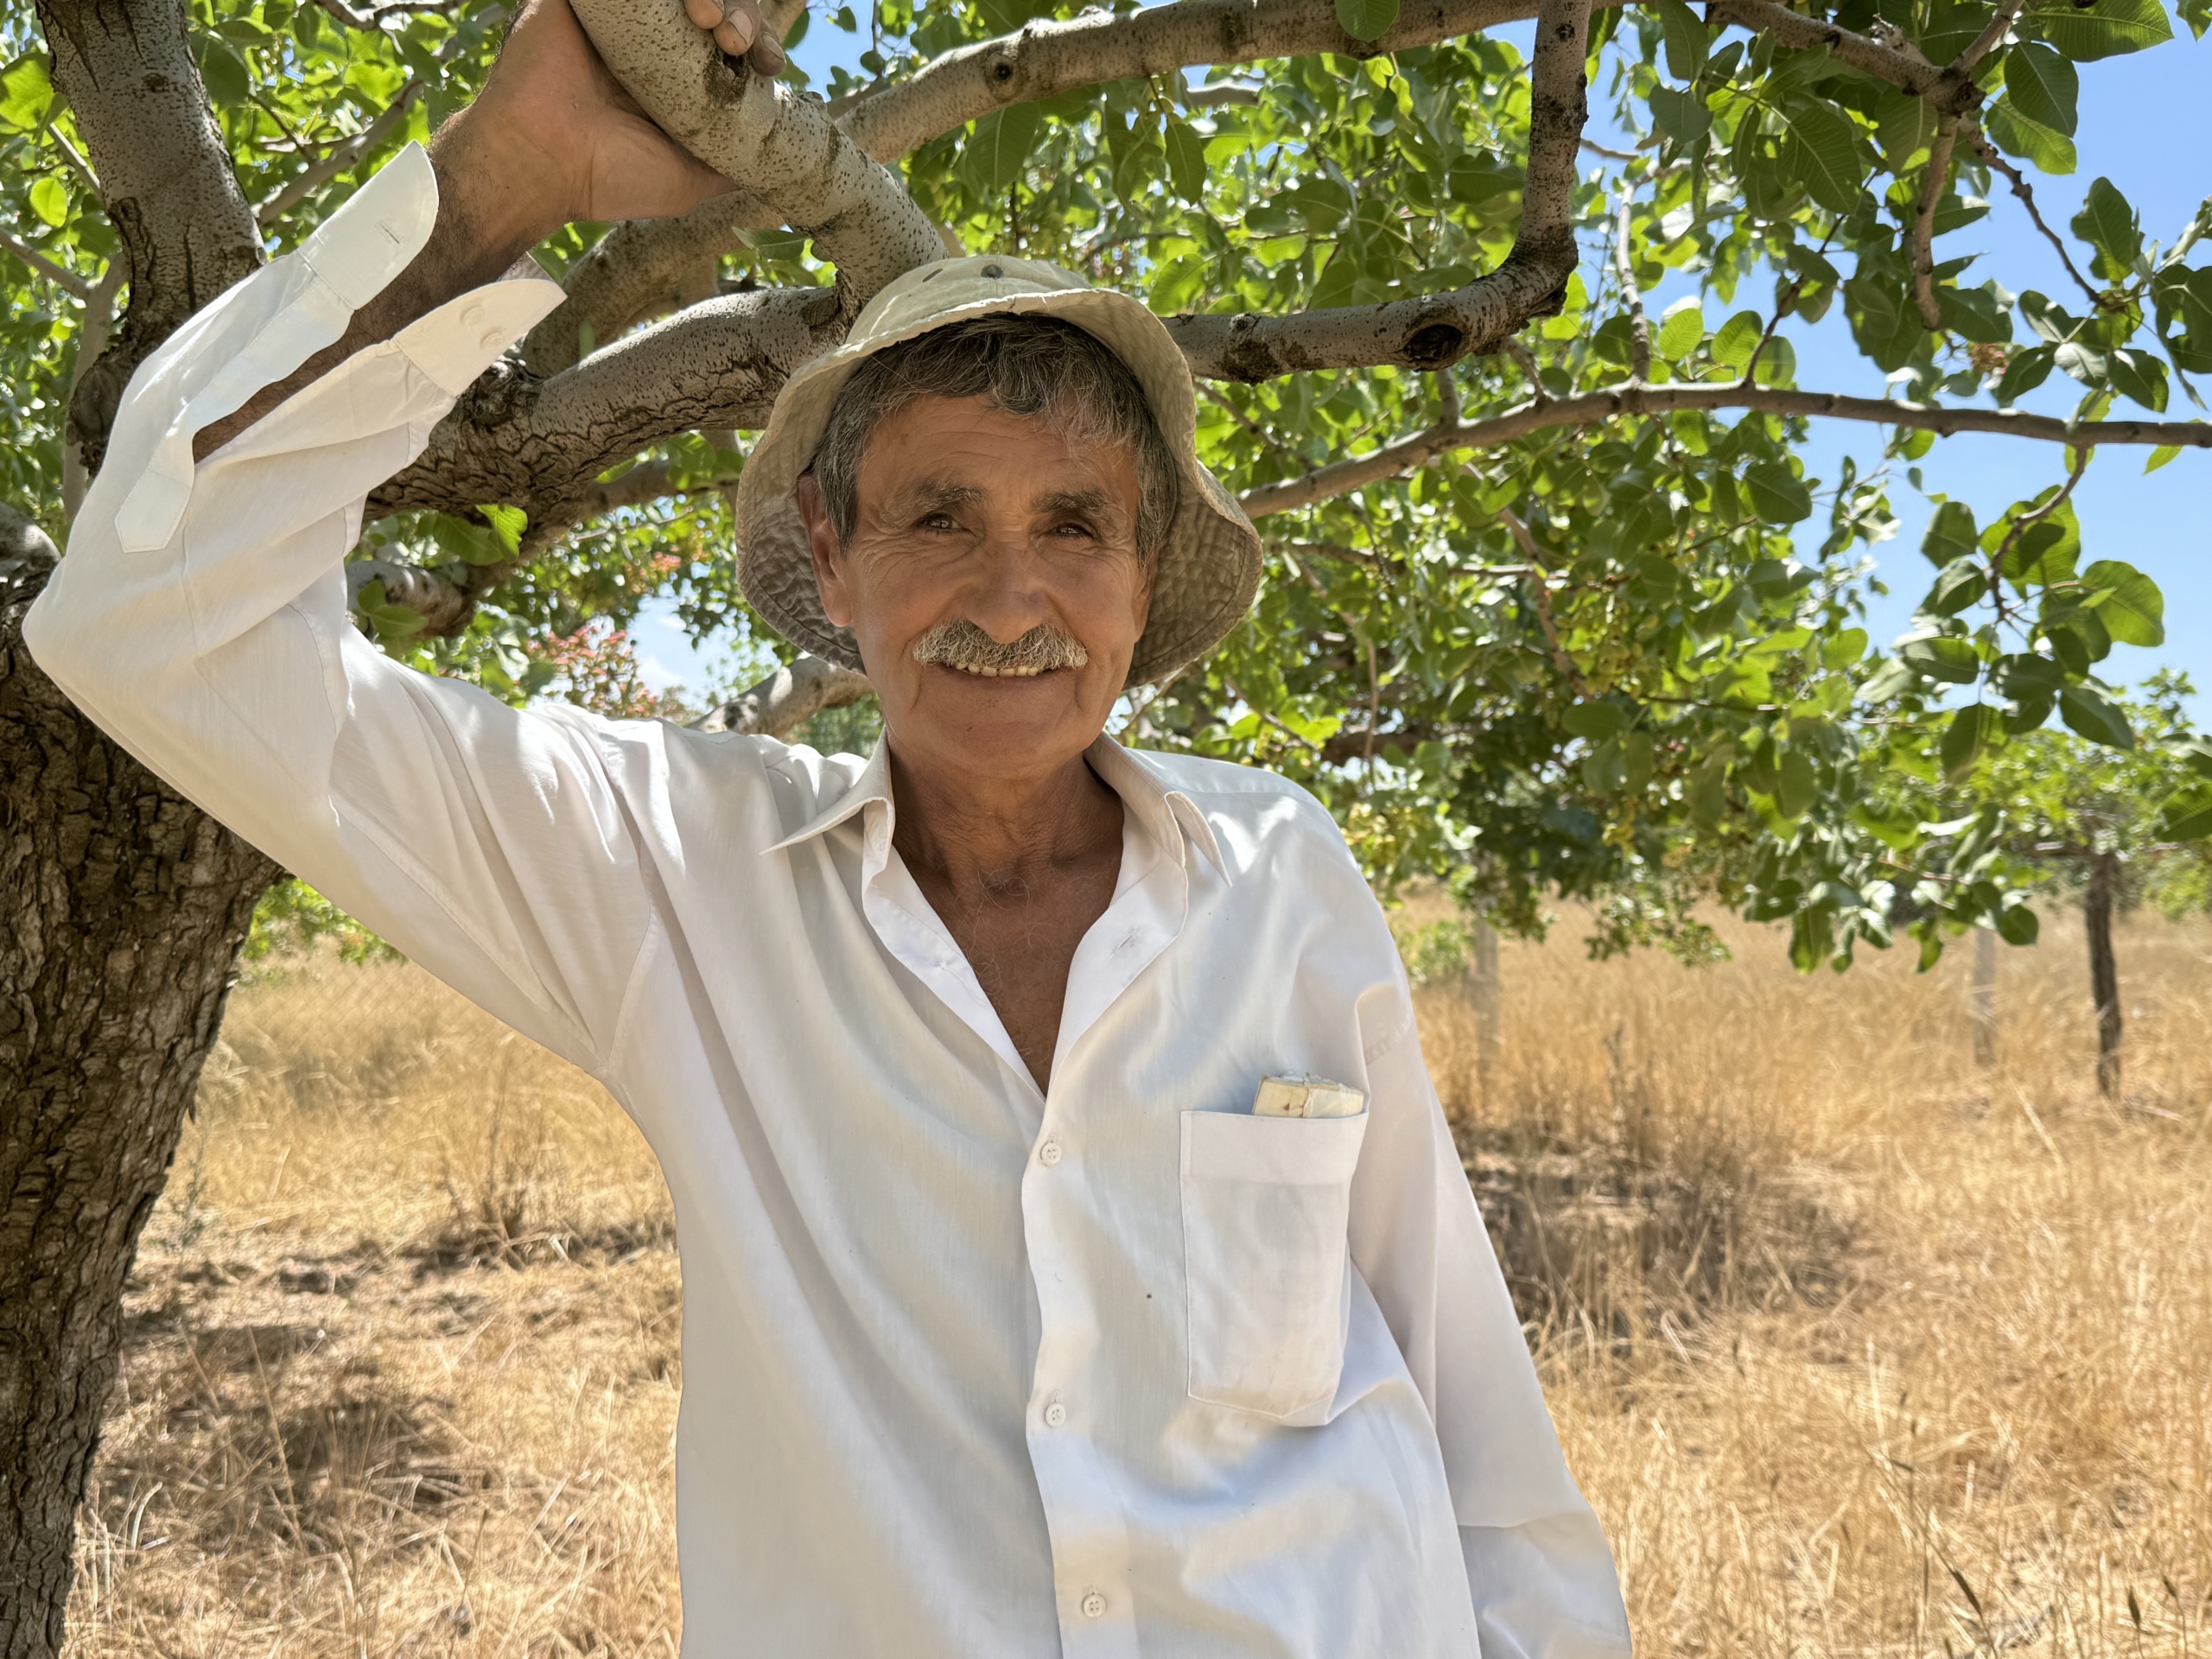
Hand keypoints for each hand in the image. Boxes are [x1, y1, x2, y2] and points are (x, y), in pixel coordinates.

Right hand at [454, 0, 770, 236]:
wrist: (539, 158)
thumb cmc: (611, 177)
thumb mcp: (691, 181)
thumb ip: (733, 162)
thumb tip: (780, 157)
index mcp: (675, 79)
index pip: (733, 44)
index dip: (760, 44)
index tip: (770, 65)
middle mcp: (650, 41)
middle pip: (715, 4)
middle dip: (743, 15)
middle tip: (735, 41)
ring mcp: (619, 13)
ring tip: (708, 18)